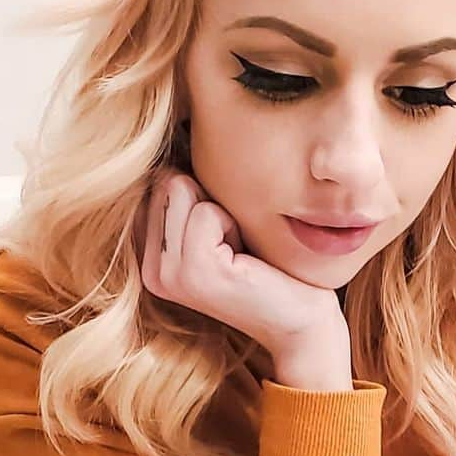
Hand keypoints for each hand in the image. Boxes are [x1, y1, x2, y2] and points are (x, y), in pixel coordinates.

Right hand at [137, 171, 348, 356]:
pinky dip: (233, 224)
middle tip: (237, 247)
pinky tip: (246, 260)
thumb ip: (191, 195)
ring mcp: (168, 275)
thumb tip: (179, 134)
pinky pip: (206, 212)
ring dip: (225, 213)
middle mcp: (152, 270)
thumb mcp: (222, 227)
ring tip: (241, 252)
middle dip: (212, 202)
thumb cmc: (271, 267)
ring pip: (182, 190)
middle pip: (168, 181)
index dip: (204, 196)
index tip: (226, 238)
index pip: (159, 181)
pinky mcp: (195, 273)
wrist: (303, 320)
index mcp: (152, 258)